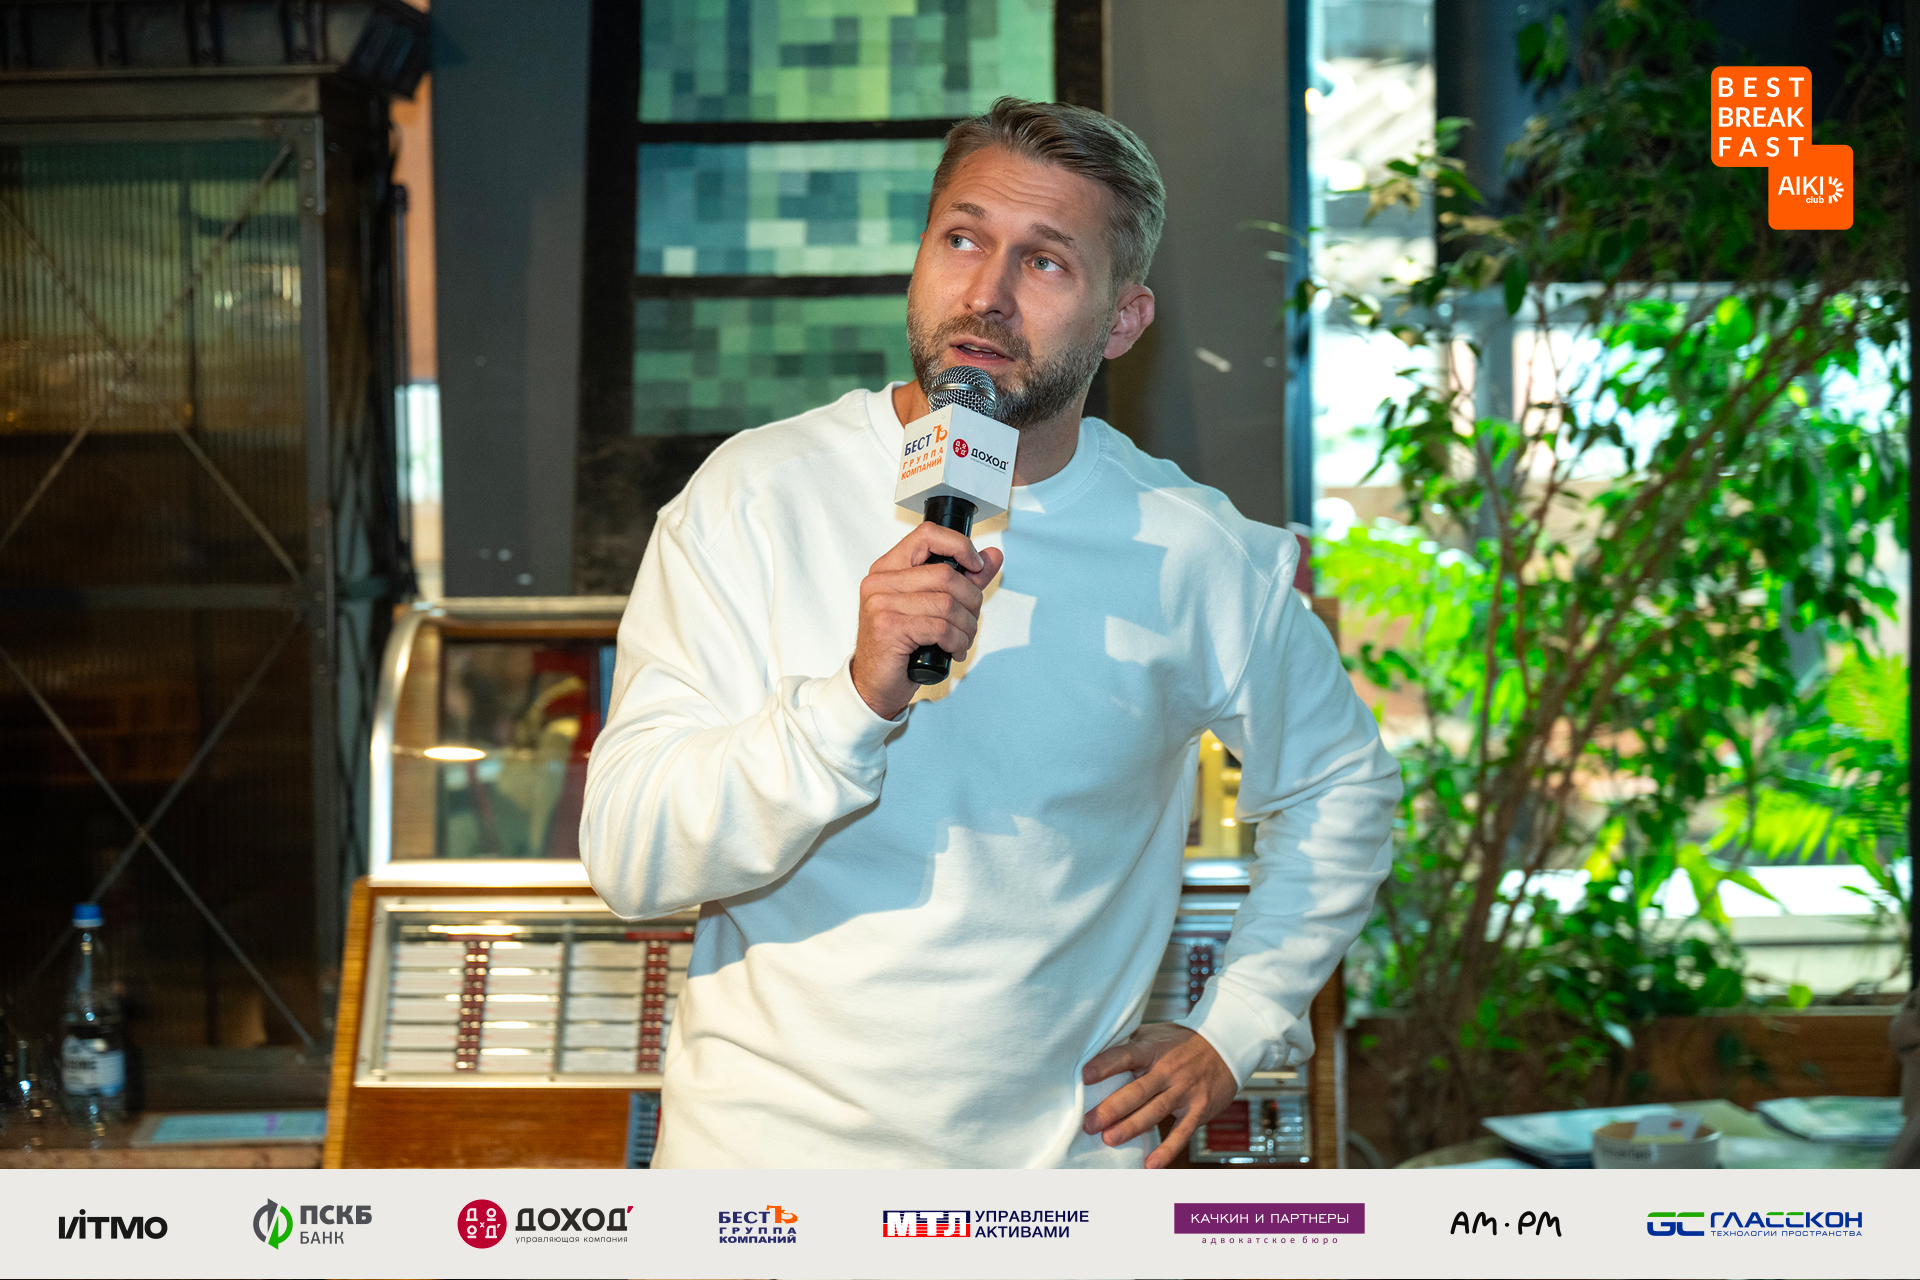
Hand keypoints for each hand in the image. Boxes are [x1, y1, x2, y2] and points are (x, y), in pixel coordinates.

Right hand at [850, 522, 1003, 718]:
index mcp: (888, 568)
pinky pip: (940, 627)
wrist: (875, 684)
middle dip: (971, 600)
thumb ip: (964, 579)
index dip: (960, 546)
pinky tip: (954, 650)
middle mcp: (880, 581)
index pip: (928, 534)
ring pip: (947, 603)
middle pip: (946, 574)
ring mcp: (881, 603)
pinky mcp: (889, 627)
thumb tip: (993, 556)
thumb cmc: (901, 646)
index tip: (976, 566)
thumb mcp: (933, 607)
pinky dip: (957, 641)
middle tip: (970, 620)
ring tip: (962, 639)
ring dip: (966, 626)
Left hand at [1081, 1023, 1238, 1168]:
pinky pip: (1181, 1133)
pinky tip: (1150, 1165)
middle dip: (1112, 1108)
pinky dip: (1167, 1150)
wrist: (1226, 1045)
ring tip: (1109, 1139)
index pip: (1126, 1055)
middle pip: (1137, 1090)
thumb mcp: (1156, 1034)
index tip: (1084, 1076)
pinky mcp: (1198, 1110)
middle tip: (1090, 1123)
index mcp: (1153, 1049)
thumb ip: (1131, 1044)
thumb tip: (1095, 1054)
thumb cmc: (1182, 1041)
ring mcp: (1184, 1091)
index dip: (1106, 1065)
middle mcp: (1168, 1070)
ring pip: (1155, 1112)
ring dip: (1131, 1127)